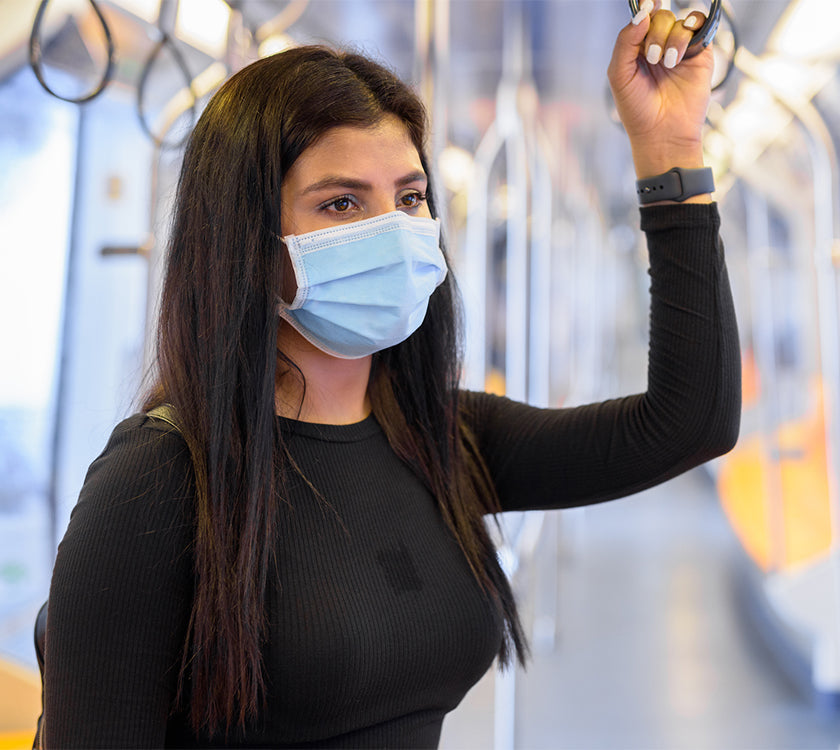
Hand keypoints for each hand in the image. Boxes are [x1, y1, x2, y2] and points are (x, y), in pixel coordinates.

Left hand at [607, 0, 714, 179]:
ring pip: (679, 20)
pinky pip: (700, 26)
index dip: (644, 6)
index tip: (647, 3)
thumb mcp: (619, 74)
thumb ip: (625, 41)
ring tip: (668, 64)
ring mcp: (680, 49)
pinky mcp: (700, 54)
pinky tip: (680, 54)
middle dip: (655, 33)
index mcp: (637, 49)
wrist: (662, 132)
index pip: (641, 17)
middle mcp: (658, 45)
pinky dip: (691, 31)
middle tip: (653, 59)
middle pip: (660, 16)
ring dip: (672, 39)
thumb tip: (644, 12)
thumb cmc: (636, 108)